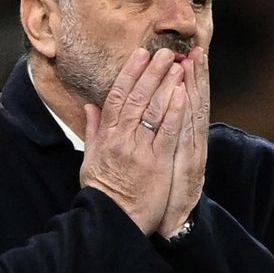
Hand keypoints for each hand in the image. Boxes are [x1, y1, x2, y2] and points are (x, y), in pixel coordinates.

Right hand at [80, 48, 188, 234]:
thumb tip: (90, 108)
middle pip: (137, 98)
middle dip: (151, 72)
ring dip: (166, 85)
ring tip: (177, 65)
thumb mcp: (91, 160)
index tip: (139, 55)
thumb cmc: (103, 192)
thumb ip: (94, 131)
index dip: (129, 74)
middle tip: (164, 52)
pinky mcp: (157, 162)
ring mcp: (140, 150)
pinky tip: (182, 94)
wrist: (113, 220)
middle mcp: (123, 139)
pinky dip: (175, 112)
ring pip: (154, 111)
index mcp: (107, 137)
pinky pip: (168, 133)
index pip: (117, 97)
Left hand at [157, 46, 208, 237]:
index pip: (183, 101)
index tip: (188, 54)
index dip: (187, 78)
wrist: (171, 223)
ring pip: (193, 112)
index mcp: (180, 137)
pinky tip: (186, 93)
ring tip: (193, 60)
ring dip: (194, 84)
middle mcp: (190, 141)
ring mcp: (189, 151)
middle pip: (193, 101)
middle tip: (195, 49)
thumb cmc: (156, 193)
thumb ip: (141, 134)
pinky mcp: (186, 163)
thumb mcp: (151, 160)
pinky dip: (184, 114)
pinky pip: (183, 134)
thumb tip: (119, 112)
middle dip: (194, 74)